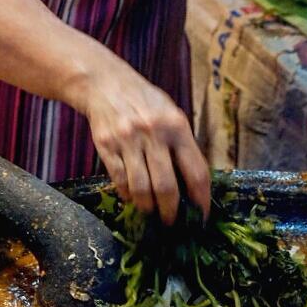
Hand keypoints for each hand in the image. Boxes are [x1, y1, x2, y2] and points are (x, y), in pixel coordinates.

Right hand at [73, 59, 210, 225]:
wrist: (105, 83)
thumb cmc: (144, 101)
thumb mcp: (171, 113)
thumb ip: (183, 144)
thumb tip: (194, 184)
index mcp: (177, 126)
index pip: (196, 172)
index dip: (201, 200)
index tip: (201, 216)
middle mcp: (154, 133)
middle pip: (166, 187)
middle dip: (171, 212)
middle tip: (173, 223)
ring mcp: (128, 141)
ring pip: (141, 189)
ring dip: (148, 208)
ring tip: (152, 213)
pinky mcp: (107, 146)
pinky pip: (120, 181)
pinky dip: (128, 194)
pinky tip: (133, 197)